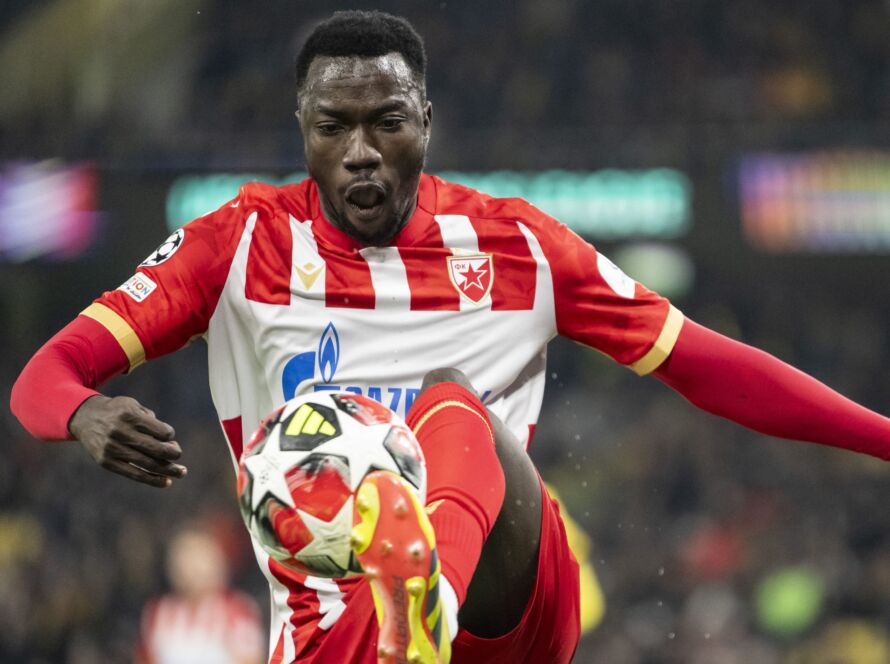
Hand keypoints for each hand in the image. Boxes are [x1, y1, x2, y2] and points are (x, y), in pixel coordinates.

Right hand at [68, 395, 185, 487]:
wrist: (85, 417)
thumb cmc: (118, 411)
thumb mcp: (133, 406)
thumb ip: (151, 420)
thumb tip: (169, 442)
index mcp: (130, 416)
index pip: (161, 431)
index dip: (169, 435)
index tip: (169, 436)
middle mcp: (120, 432)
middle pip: (155, 449)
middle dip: (173, 454)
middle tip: (179, 456)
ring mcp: (112, 449)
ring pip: (147, 464)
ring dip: (168, 470)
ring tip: (181, 472)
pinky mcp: (107, 462)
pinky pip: (134, 474)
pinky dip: (152, 479)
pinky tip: (166, 481)